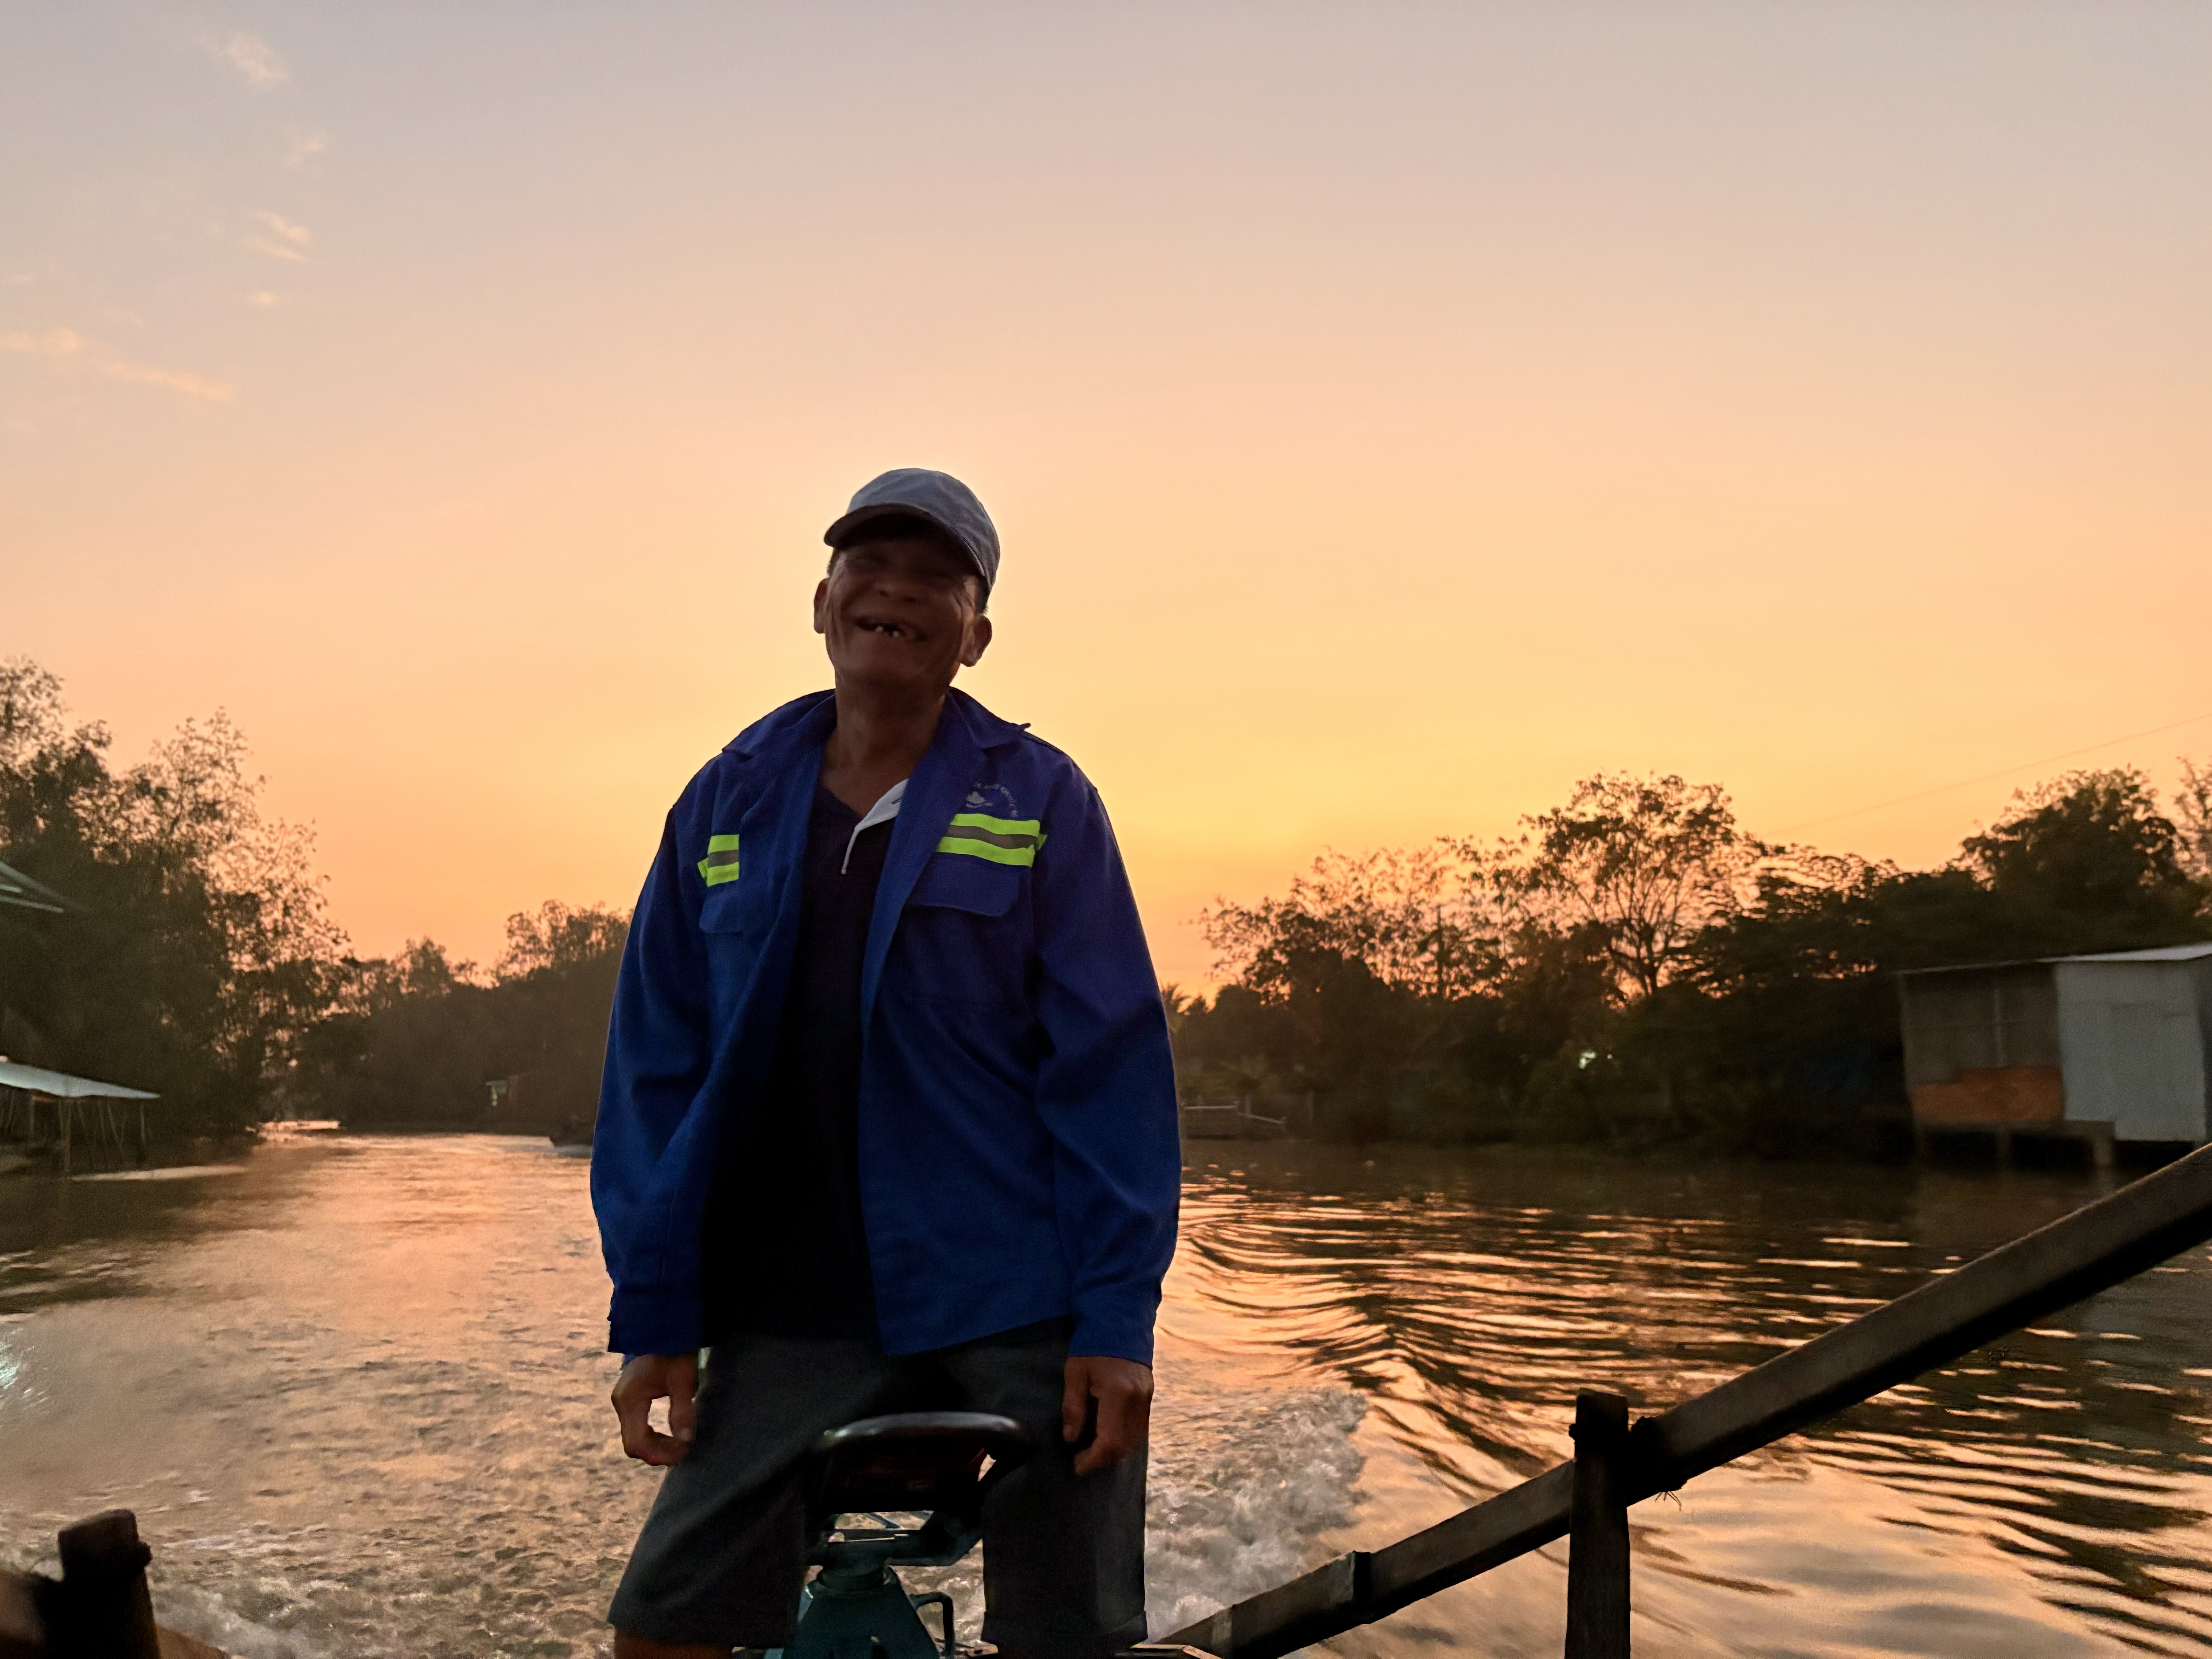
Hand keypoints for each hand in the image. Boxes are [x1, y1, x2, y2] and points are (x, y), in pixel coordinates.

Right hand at [612, 1352, 698, 1465]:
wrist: (663, 1329)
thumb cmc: (675, 1351)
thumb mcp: (683, 1380)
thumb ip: (682, 1411)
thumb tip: (686, 1441)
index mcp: (631, 1399)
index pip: (637, 1443)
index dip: (660, 1454)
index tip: (683, 1451)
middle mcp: (621, 1402)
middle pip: (633, 1445)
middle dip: (658, 1453)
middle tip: (684, 1450)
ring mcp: (622, 1401)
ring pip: (633, 1439)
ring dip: (656, 1447)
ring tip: (680, 1444)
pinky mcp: (628, 1400)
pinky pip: (636, 1428)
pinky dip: (652, 1437)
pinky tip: (669, 1436)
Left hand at [1061, 1354, 1152, 1475]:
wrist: (1119, 1322)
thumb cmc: (1092, 1345)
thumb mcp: (1075, 1373)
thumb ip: (1073, 1407)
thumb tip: (1070, 1438)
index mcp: (1118, 1394)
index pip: (1109, 1441)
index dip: (1093, 1459)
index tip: (1076, 1466)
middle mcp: (1137, 1400)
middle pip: (1124, 1445)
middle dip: (1102, 1459)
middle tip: (1081, 1461)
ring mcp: (1147, 1398)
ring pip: (1134, 1440)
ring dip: (1114, 1451)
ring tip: (1092, 1452)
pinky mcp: (1148, 1395)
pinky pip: (1139, 1428)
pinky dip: (1124, 1439)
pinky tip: (1108, 1437)